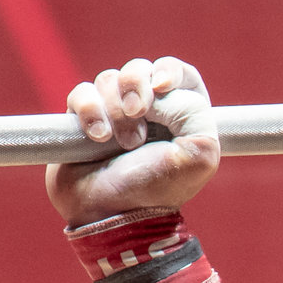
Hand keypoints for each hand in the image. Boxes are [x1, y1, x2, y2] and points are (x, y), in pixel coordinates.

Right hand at [46, 57, 220, 226]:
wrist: (113, 213)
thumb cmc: (159, 188)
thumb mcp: (201, 153)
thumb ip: (193, 110)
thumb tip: (156, 90)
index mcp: (183, 117)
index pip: (181, 73)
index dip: (169, 70)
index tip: (161, 87)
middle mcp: (151, 112)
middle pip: (141, 69)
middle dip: (137, 87)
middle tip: (139, 116)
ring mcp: (115, 114)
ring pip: (109, 79)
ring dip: (115, 109)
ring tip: (122, 143)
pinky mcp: (84, 119)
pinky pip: (81, 93)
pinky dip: (89, 110)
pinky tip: (97, 138)